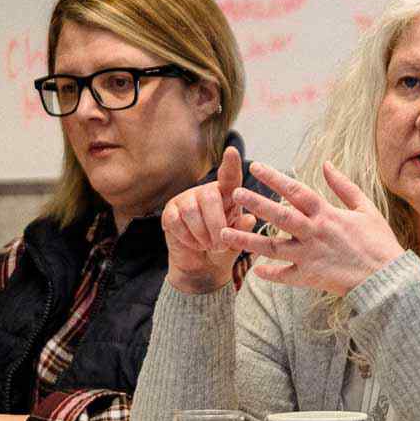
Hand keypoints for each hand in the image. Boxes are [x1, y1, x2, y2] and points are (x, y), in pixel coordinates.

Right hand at [162, 146, 255, 293]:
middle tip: (219, 245)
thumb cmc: (223, 250)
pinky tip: (193, 243)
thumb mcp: (237, 242)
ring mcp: (185, 200)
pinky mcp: (169, 212)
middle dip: (216, 224)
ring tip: (208, 246)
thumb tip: (249, 219)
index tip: (232, 151)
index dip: (230, 164)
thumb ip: (243, 231)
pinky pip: (175, 221)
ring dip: (201, 234)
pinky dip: (186, 237)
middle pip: (209, 196)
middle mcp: (206, 192)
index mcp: (227, 195)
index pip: (230, 176)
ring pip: (191, 211)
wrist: (201, 269)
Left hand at [221, 161, 403, 296]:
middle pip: (279, 216)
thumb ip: (343, 186)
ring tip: (224, 234)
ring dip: (247, 241)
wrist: (387, 279)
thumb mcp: (365, 208)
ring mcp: (310, 256)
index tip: (256, 167)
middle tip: (234, 193)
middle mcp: (314, 233)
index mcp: (327, 214)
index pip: (296, 191)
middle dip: (255, 203)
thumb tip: (326, 164)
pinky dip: (270, 274)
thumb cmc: (379, 242)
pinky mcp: (310, 277)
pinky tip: (255, 271)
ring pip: (272, 248)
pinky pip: (285, 276)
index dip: (275, 178)